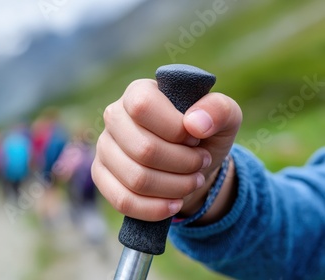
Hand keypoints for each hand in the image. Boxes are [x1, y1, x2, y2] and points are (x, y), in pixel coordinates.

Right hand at [91, 79, 241, 221]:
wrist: (191, 164)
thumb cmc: (204, 135)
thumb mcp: (224, 118)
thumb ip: (219, 110)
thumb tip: (196, 124)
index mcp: (138, 92)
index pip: (143, 106)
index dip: (174, 129)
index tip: (195, 138)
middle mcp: (114, 116)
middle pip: (143, 149)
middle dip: (183, 164)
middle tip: (201, 163)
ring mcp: (104, 147)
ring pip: (136, 179)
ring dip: (175, 187)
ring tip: (192, 181)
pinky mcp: (100, 175)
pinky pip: (123, 201)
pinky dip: (155, 209)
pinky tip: (174, 204)